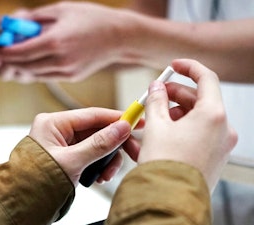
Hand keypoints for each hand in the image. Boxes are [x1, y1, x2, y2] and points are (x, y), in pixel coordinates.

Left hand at [0, 2, 134, 82]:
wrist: (120, 37)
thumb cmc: (92, 18)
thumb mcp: (61, 9)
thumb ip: (35, 18)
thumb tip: (13, 22)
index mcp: (56, 41)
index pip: (19, 53)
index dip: (2, 51)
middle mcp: (59, 61)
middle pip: (22, 67)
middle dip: (6, 62)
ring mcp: (65, 72)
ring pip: (31, 75)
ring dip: (18, 68)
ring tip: (10, 58)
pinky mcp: (70, 77)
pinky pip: (44, 76)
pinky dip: (32, 70)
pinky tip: (28, 61)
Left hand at [28, 107, 142, 186]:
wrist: (22, 204)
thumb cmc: (35, 181)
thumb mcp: (72, 162)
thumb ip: (99, 144)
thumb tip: (122, 128)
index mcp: (53, 123)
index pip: (92, 115)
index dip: (116, 117)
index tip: (136, 119)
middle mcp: (58, 131)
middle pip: (96, 130)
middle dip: (114, 144)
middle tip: (133, 152)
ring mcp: (62, 144)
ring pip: (96, 144)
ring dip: (107, 159)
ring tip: (107, 174)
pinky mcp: (67, 157)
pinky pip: (90, 155)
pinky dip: (98, 165)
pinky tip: (99, 177)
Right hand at [135, 59, 237, 190]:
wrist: (169, 199)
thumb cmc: (166, 165)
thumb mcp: (155, 125)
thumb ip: (156, 100)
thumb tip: (156, 88)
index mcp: (213, 115)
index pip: (206, 78)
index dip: (188, 68)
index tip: (174, 66)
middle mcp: (223, 129)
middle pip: (199, 99)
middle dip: (174, 96)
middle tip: (154, 96)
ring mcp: (220, 144)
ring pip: (197, 118)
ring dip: (174, 114)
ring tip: (151, 120)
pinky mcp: (212, 157)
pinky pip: (196, 135)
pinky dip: (179, 130)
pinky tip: (158, 134)